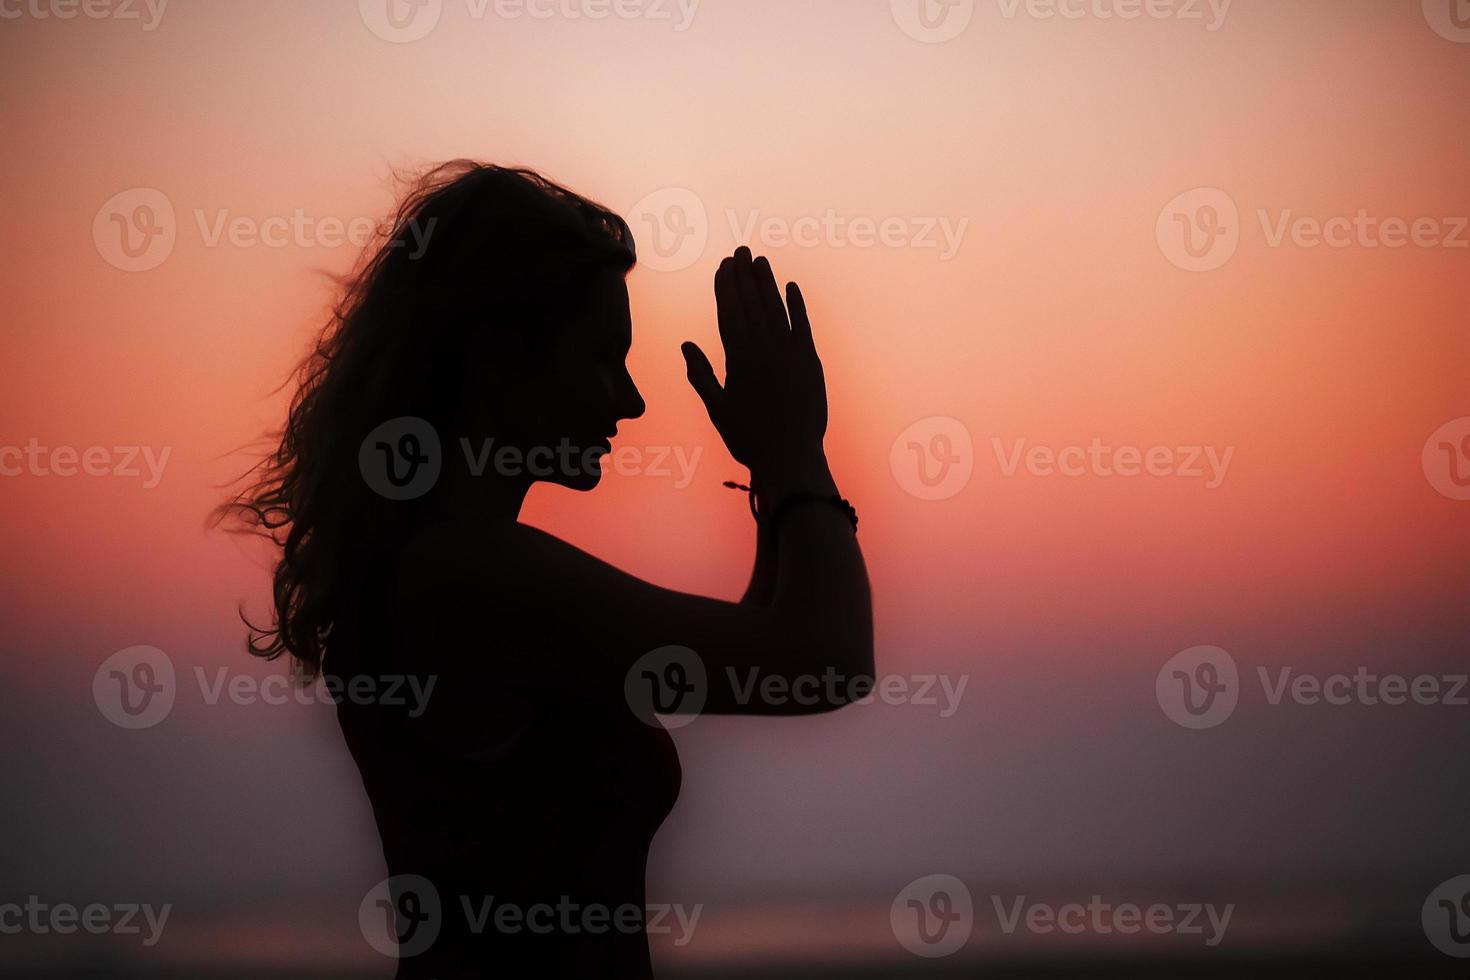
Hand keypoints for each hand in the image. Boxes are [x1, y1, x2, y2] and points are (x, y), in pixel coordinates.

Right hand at [681, 247, 828, 477]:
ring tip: (760, 261)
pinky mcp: (811, 362)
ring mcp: (791, 353)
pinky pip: (803, 325)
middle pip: (753, 304)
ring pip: (777, 309)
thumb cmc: (748, 439)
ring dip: (767, 283)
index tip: (723, 266)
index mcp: (739, 360)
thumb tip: (686, 345)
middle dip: (745, 276)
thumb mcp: (717, 409)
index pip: (730, 313)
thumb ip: (701, 375)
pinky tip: (791, 286)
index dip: (726, 287)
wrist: (792, 458)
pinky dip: (797, 305)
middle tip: (741, 252)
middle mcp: (766, 350)